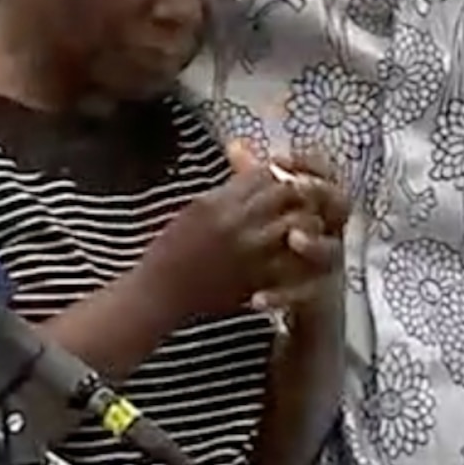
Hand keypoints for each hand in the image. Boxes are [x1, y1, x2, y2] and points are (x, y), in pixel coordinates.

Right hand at [141, 145, 326, 318]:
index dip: (275, 176)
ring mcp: (250, 251)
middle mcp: (235, 222)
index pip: (262, 174)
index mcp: (215, 202)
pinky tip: (297, 252)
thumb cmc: (169, 252)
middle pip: (284, 193)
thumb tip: (246, 170)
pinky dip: (301, 252)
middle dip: (294, 194)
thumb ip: (222, 192)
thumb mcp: (192, 212)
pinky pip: (294, 258)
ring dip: (303, 221)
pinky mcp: (259, 278)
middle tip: (297, 202)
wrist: (159, 294)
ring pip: (298, 223)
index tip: (277, 183)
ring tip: (300, 226)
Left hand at [240, 145, 348, 313]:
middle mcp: (333, 230)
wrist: (276, 295)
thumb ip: (252, 179)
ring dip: (315, 244)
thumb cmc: (272, 244)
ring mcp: (330, 264)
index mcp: (320, 204)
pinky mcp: (320, 296)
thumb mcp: (260, 212)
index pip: (326, 173)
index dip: (308, 163)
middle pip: (340, 204)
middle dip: (320, 194)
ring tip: (292, 239)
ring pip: (333, 250)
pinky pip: (308, 296)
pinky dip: (283, 297)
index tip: (277, 158)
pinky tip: (257, 299)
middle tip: (296, 188)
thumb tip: (234, 144)